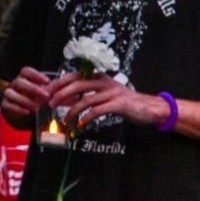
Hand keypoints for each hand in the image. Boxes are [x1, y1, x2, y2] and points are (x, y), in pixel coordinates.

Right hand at [1, 67, 50, 118]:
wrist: (22, 109)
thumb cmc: (34, 97)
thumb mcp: (41, 92)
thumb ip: (46, 89)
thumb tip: (56, 89)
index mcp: (24, 78)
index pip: (26, 71)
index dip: (36, 75)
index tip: (48, 81)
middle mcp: (14, 84)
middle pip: (19, 82)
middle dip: (33, 88)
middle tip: (46, 96)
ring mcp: (9, 93)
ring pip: (11, 93)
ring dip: (24, 100)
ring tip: (37, 107)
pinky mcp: (5, 104)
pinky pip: (8, 105)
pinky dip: (18, 109)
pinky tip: (28, 112)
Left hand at [49, 73, 169, 130]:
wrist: (150, 108)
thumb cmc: (126, 103)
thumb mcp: (105, 95)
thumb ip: (87, 96)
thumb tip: (65, 100)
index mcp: (100, 78)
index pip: (75, 76)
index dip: (60, 83)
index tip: (48, 91)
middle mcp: (105, 82)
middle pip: (77, 85)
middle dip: (61, 95)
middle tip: (51, 104)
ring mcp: (112, 93)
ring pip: (86, 100)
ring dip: (72, 111)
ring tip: (65, 120)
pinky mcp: (119, 105)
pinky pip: (98, 111)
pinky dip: (87, 118)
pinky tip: (81, 124)